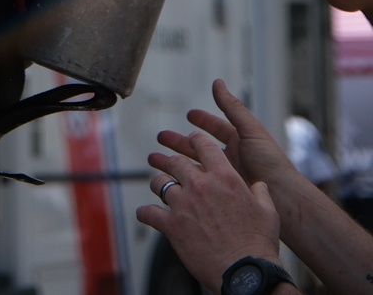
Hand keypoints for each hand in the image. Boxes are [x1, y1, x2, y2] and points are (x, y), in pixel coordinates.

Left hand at [137, 129, 282, 292]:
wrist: (245, 273)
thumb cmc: (259, 243)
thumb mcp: (268, 212)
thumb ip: (261, 193)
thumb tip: (259, 185)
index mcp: (224, 177)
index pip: (203, 145)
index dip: (195, 140)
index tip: (191, 141)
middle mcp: (201, 185)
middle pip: (176, 162)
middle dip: (173, 163)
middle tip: (170, 165)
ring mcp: (184, 205)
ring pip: (160, 183)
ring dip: (159, 184)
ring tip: (159, 187)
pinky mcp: (172, 226)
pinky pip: (149, 213)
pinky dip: (145, 213)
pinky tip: (145, 213)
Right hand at [155, 80, 293, 201]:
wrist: (283, 201)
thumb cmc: (270, 163)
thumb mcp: (250, 130)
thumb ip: (232, 107)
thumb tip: (217, 81)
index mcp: (239, 142)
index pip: (216, 128)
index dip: (202, 121)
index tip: (189, 115)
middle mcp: (231, 159)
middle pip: (200, 148)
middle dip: (179, 143)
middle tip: (160, 138)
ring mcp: (226, 178)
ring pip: (194, 168)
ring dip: (175, 163)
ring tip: (154, 160)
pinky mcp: (222, 198)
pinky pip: (199, 188)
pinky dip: (182, 184)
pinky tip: (169, 182)